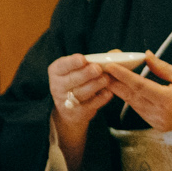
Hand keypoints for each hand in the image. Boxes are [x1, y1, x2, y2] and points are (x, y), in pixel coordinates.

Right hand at [47, 52, 111, 170]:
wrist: (68, 118)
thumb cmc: (79, 89)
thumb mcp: (81, 73)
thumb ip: (97, 61)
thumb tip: (116, 53)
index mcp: (55, 74)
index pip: (59, 66)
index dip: (71, 63)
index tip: (83, 58)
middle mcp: (56, 88)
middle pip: (72, 80)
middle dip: (87, 74)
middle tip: (99, 70)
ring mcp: (65, 103)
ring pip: (82, 92)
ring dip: (97, 86)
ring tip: (107, 81)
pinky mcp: (77, 115)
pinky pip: (93, 105)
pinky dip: (103, 99)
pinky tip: (108, 94)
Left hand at [94, 51, 171, 135]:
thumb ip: (161, 68)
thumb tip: (146, 55)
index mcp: (169, 99)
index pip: (139, 86)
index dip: (122, 76)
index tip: (110, 67)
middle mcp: (161, 113)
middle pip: (132, 96)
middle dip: (116, 83)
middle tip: (103, 72)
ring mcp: (159, 122)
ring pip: (134, 105)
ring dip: (122, 92)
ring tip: (110, 79)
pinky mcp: (159, 126)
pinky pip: (140, 111)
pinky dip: (133, 101)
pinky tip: (125, 92)